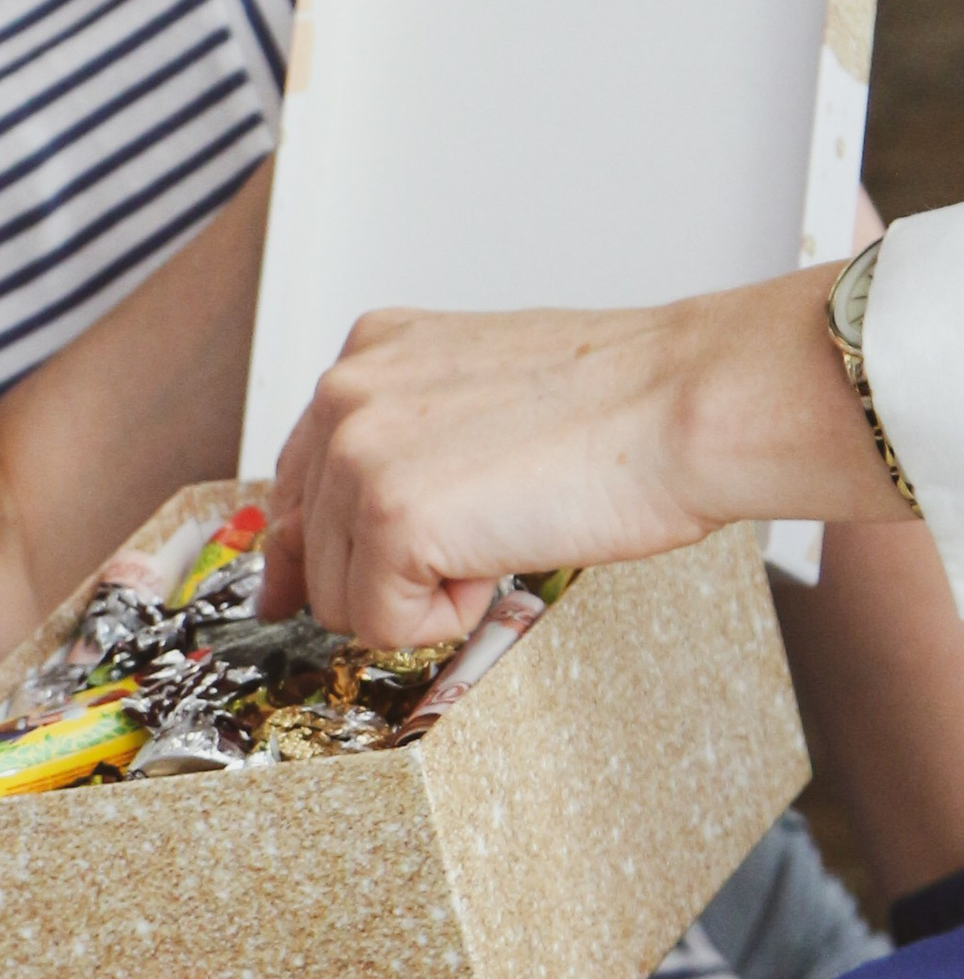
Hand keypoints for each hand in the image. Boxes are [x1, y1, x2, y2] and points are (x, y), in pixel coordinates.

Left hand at [257, 270, 874, 646]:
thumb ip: (403, 444)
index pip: (297, 477)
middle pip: (310, 547)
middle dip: (383, 575)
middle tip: (478, 546)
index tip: (309, 587)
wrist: (681, 403)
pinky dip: (448, 622)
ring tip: (502, 537)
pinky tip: (501, 564)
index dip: (316, 547)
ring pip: (340, 597)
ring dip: (422, 595)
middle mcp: (346, 393)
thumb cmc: (618, 406)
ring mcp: (358, 453)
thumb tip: (352, 531)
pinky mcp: (390, 517)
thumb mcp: (476, 397)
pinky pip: (384, 626)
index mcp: (369, 352)